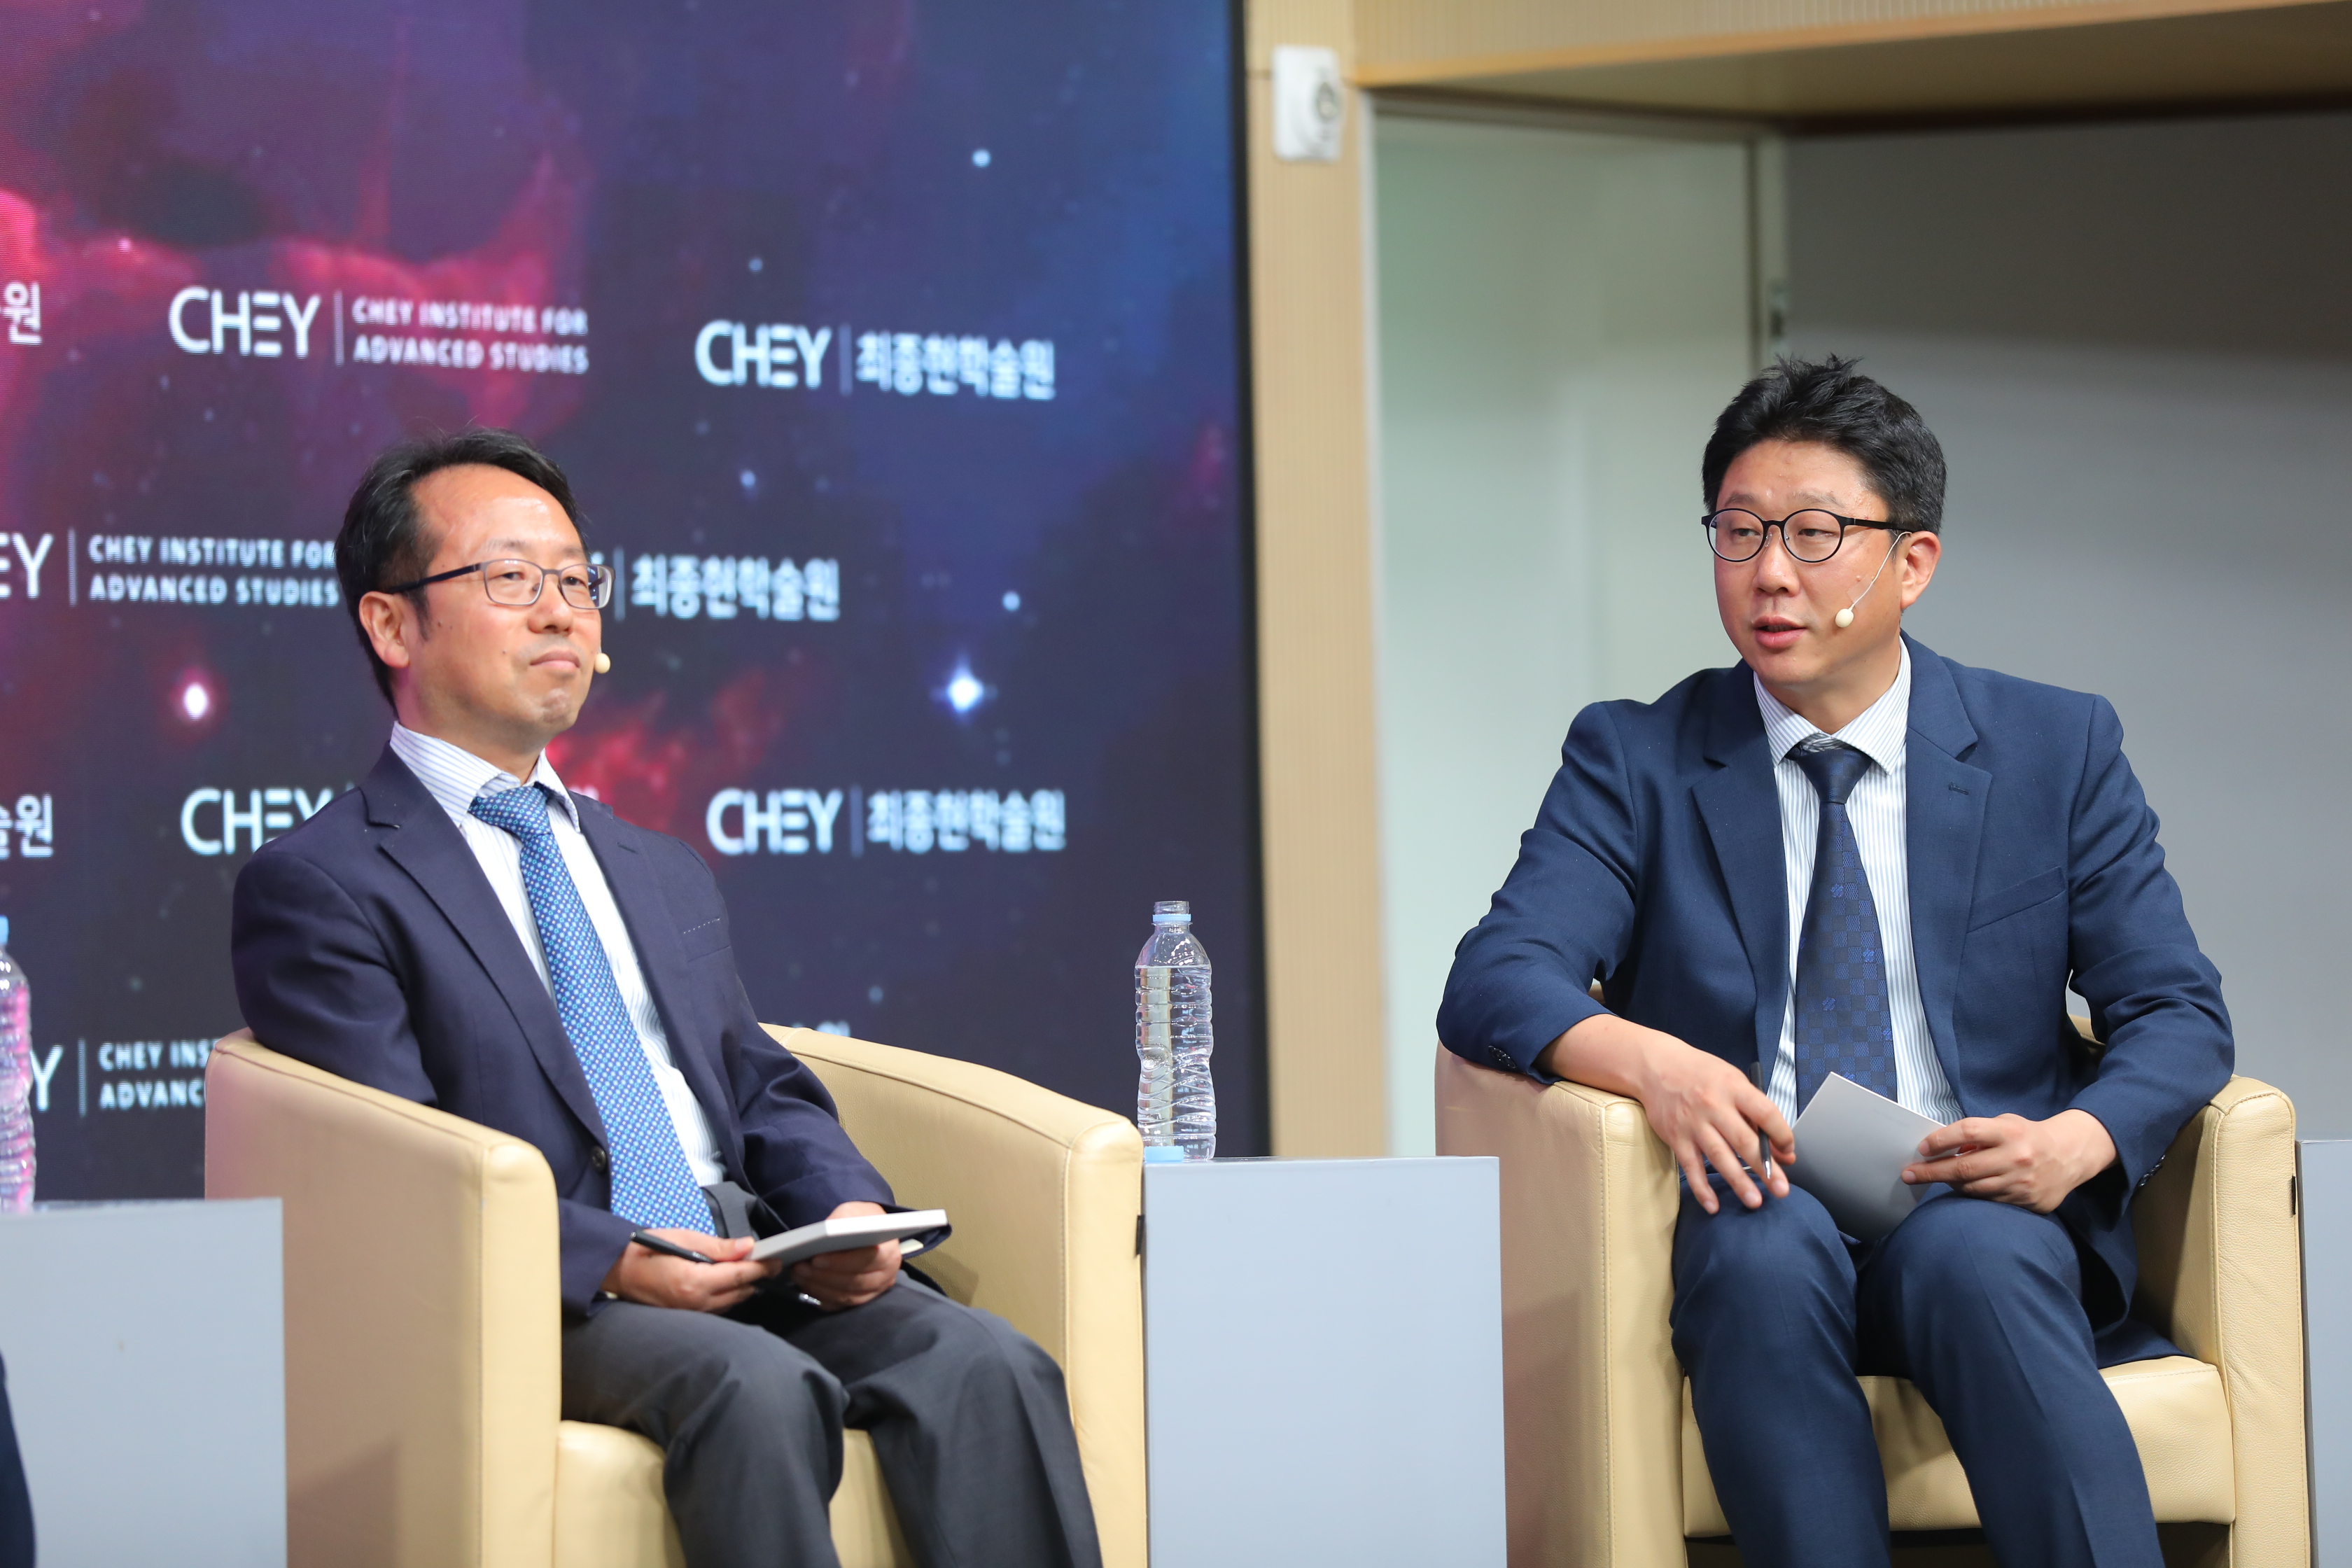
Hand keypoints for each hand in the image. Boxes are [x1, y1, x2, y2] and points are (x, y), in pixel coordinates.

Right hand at [600, 1228, 780, 1312]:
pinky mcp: (686, 1316)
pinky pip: (716, 1308)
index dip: (761, 1268)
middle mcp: (695, 1303)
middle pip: (739, 1293)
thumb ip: (718, 1247)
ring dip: (742, 1288)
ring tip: (751, 1271)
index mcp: (695, 1282)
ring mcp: (690, 1313)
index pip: (739, 1276)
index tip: (777, 1261)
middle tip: (767, 1263)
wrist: (618, 1270)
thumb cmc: (648, 1249)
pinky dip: (727, 1296)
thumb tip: (747, 1246)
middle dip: (755, 1278)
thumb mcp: (684, 1239)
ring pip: (730, 1303)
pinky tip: (728, 1283)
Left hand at [791, 1200, 902, 1311]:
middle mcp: (886, 1275)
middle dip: (823, 1276)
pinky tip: (806, 1286)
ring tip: (799, 1274)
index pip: (867, 1259)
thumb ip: (842, 1220)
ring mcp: (875, 1291)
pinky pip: (840, 1305)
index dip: (841, 1261)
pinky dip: (821, 1297)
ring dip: (819, 1287)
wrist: (868, 1231)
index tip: (816, 1259)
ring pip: (846, 1296)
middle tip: (799, 1267)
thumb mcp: (853, 1211)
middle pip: (855, 1281)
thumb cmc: (861, 1220)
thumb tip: (827, 1231)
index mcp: (889, 1251)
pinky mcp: (862, 1300)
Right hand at [1540, 1013, 1793, 1214]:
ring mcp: (1693, 1124)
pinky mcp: (1676, 1137)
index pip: (1765, 1113)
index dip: (1781, 1134)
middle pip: (1744, 1141)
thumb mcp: (1733, 1081)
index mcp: (1734, 1088)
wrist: (1656, 1066)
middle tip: (1781, 1189)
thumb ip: (1756, 1113)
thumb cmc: (1702, 1074)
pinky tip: (1713, 1205)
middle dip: (1766, 1167)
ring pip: (1719, 1157)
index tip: (1788, 1151)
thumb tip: (1783, 1150)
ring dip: (1738, 1182)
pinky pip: (1691, 1167)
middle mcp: (1714, 1106)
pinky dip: (1702, 1188)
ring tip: (1754, 1201)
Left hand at [1904, 1108, 2116, 1212]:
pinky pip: (1989, 1202)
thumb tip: (1943, 1148)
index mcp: (2009, 1132)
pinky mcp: (2027, 1201)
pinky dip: (1972, 1195)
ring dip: (1950, 1185)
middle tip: (1908, 1174)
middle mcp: (2016, 1158)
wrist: (2070, 1155)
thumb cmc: (2028, 1136)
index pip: (1966, 1133)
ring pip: (1973, 1189)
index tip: (1922, 1148)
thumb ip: (1978, 1134)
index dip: (1940, 1141)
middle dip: (1931, 1172)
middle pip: (1964, 1168)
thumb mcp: (2005, 1123)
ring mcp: (2021, 1182)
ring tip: (1936, 1179)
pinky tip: (1963, 1189)